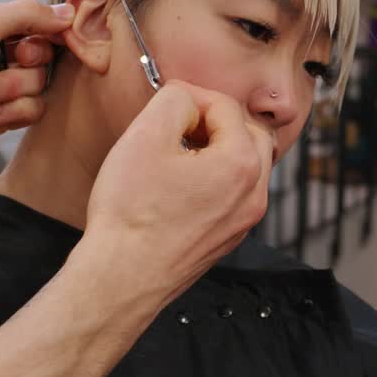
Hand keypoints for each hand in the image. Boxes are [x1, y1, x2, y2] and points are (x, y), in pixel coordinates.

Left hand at [0, 0, 74, 175]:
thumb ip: (26, 13)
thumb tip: (65, 11)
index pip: (32, 21)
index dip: (43, 28)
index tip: (47, 33)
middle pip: (42, 53)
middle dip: (23, 60)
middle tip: (0, 61)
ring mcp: (0, 86)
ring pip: (39, 82)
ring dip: (8, 88)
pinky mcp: (5, 114)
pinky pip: (33, 109)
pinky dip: (9, 110)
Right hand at [82, 81, 274, 304]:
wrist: (122, 278)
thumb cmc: (131, 212)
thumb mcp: (146, 135)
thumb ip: (175, 99)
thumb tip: (187, 97)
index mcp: (242, 163)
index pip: (225, 106)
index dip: (191, 97)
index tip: (163, 104)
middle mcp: (255, 193)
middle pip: (249, 133)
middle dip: (216, 120)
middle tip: (178, 125)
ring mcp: (245, 220)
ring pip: (246, 165)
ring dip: (219, 148)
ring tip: (179, 152)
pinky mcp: (228, 238)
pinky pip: (235, 194)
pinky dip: (216, 178)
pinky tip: (180, 184)